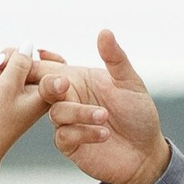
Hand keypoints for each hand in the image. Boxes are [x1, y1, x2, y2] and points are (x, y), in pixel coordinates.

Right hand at [0, 48, 57, 183]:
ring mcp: (16, 95)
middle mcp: (33, 93)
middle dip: (3, 60)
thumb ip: (20, 62)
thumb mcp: (8, 85)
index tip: (11, 60)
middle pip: (22, 60)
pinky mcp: (2, 97)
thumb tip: (29, 45)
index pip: (44, 62)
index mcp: (44, 92)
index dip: (27, 55)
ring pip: (6, 66)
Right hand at [39, 31, 168, 183]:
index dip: (37, 61)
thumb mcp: (130, 83)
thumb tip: (104, 32)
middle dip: (49, 85)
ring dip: (79, 113)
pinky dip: (84, 132)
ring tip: (104, 116)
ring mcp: (68, 123)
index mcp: (78, 80)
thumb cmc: (138, 114)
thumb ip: (115, 59)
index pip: (50, 67)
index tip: (38, 53)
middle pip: (43, 88)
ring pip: (57, 113)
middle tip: (64, 85)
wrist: (145, 152)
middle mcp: (69, 100)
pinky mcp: (70, 145)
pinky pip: (64, 136)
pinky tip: (104, 134)